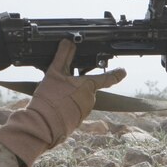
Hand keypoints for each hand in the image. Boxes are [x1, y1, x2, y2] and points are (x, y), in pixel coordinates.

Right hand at [0, 39, 125, 166]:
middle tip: (62, 85)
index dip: (116, 74)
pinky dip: (68, 106)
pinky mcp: (77, 121)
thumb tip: (68, 42)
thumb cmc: (50, 99)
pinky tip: (56, 105)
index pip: (107, 78)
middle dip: (77, 85)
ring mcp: (84, 111)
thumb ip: (63, 56)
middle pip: (87, 88)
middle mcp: (90, 99)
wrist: (43, 124)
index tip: (123, 71)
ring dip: (71, 96)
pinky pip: (76, 110)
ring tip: (56, 97)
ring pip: (81, 99)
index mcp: (87, 86)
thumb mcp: (54, 73)